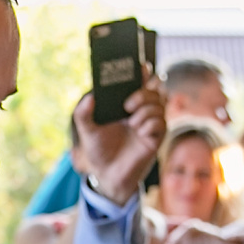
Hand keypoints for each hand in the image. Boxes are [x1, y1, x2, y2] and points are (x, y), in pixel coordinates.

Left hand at [78, 82, 166, 206]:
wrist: (106, 174)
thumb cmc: (98, 150)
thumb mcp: (86, 130)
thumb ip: (83, 114)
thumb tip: (89, 98)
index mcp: (126, 102)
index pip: (140, 80)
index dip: (143, 71)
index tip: (140, 68)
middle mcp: (141, 109)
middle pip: (155, 88)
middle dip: (144, 92)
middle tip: (127, 104)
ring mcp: (150, 123)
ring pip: (160, 103)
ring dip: (146, 109)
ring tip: (131, 122)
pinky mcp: (155, 138)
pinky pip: (161, 123)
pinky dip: (150, 124)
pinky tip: (139, 131)